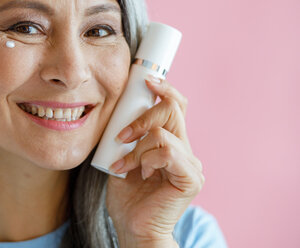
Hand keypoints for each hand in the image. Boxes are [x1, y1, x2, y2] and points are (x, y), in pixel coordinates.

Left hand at [105, 76, 203, 246]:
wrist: (133, 228)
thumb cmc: (126, 195)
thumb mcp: (122, 156)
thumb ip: (127, 136)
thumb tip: (119, 110)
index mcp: (171, 142)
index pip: (175, 106)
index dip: (164, 89)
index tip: (146, 80)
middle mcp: (184, 150)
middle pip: (173, 110)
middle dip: (142, 117)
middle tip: (122, 137)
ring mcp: (190, 164)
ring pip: (163, 133)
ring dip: (136, 148)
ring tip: (125, 166)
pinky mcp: (190, 178)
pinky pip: (167, 152)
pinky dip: (146, 159)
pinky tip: (139, 174)